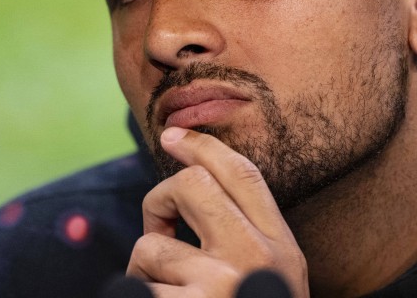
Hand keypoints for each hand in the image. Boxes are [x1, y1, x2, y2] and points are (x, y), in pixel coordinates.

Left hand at [126, 127, 308, 296]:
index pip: (243, 175)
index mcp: (282, 250)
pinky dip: (136, 296)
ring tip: (164, 294)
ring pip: (151, 245)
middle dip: (159, 200)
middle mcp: (256, 258)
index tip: (173, 135)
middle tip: (154, 230)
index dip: (202, 146)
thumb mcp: (276, 280)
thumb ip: (251, 240)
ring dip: (144, 272)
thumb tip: (197, 193)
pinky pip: (134, 287)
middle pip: (192, 185)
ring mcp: (220, 284)